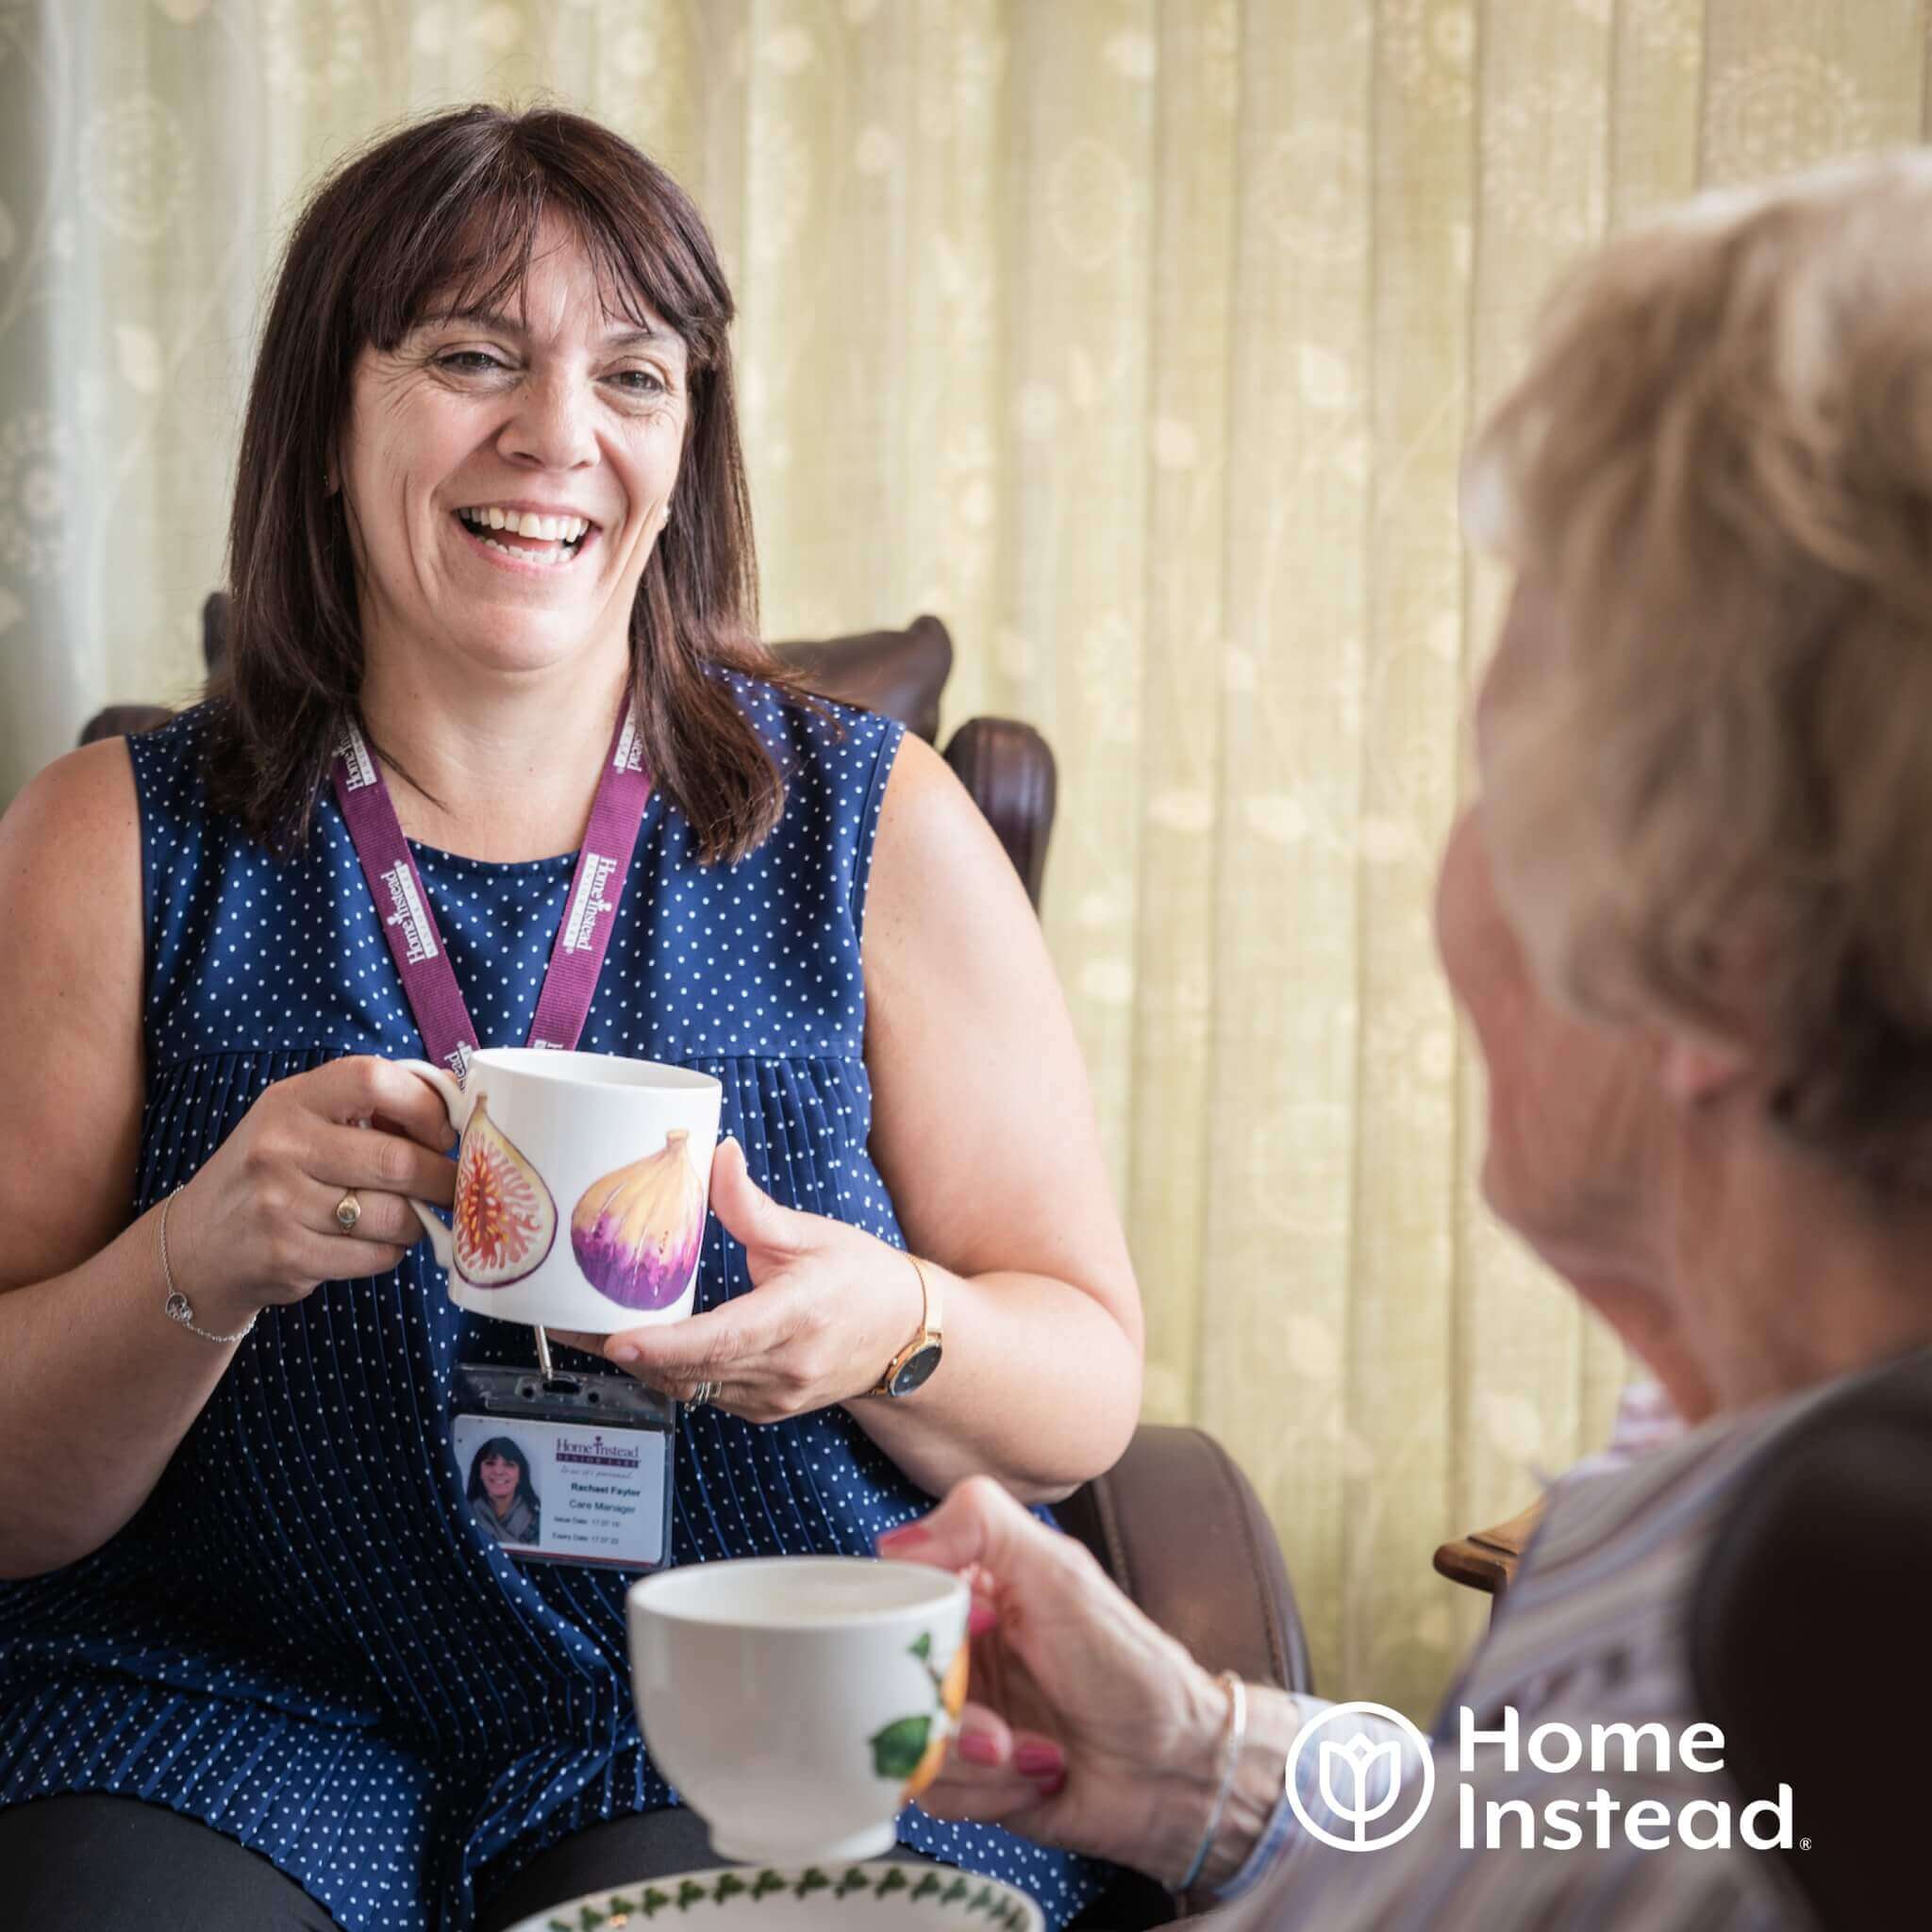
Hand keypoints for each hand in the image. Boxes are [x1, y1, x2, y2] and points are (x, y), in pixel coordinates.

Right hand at [166, 1055, 456, 1332]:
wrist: (198, 1245)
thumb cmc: (274, 1173)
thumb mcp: (304, 1121)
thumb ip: (371, 1107)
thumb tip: (458, 1102)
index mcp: (292, 1100)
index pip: (373, 1080)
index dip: (424, 1105)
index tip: (442, 1133)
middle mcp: (279, 1147)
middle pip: (396, 1160)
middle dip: (442, 1178)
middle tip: (456, 1186)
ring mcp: (279, 1204)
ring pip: (393, 1216)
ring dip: (418, 1221)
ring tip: (411, 1217)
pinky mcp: (286, 1256)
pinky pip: (375, 1256)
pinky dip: (391, 1252)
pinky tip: (376, 1243)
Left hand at [555, 1136, 924, 1422]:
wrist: (905, 1335)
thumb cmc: (861, 1278)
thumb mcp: (810, 1233)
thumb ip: (752, 1204)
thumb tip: (715, 1154)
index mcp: (798, 1316)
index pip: (724, 1339)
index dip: (665, 1344)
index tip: (616, 1338)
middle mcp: (784, 1368)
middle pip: (689, 1368)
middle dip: (621, 1349)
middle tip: (562, 1318)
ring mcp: (772, 1397)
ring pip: (688, 1387)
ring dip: (637, 1363)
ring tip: (581, 1328)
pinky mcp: (763, 1410)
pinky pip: (702, 1394)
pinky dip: (667, 1371)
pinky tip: (636, 1344)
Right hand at [875, 1476, 1228, 1884]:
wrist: (1176, 1767)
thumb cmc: (1128, 1663)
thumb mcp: (1060, 1572)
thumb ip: (980, 1524)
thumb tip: (893, 1543)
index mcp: (968, 1590)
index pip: (892, 1594)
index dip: (916, 1621)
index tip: (975, 1628)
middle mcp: (954, 1651)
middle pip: (887, 1676)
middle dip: (947, 1710)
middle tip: (999, 1723)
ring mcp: (956, 1717)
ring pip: (905, 1738)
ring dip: (975, 1758)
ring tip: (1031, 1751)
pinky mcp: (964, 1781)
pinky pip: (932, 1792)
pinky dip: (986, 1791)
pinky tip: (1037, 1774)